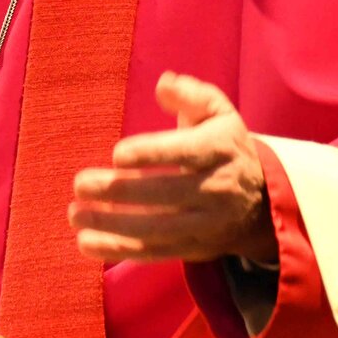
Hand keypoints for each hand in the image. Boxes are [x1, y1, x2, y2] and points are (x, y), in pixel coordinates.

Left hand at [68, 72, 276, 263]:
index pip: (186, 153)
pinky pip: (154, 253)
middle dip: (120, 191)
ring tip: (75, 214)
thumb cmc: (223, 146)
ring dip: (112, 224)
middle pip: (166, 193)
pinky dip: (119, 250)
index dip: (152, 154)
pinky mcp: (193, 248)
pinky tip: (85, 243)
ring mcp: (205, 224)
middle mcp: (216, 189)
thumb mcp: (218, 113)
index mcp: (220, 150)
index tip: (117, 154)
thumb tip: (164, 84)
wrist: (262, 201)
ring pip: (157, 228)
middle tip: (80, 184)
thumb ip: (191, 94)